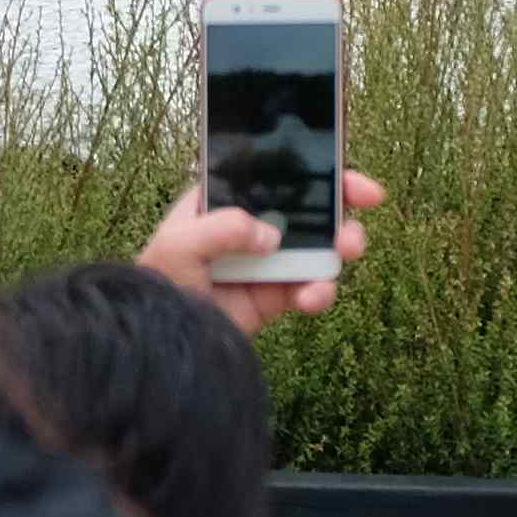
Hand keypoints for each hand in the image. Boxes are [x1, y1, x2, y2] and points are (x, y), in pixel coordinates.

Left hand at [138, 169, 385, 328]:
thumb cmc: (155, 287)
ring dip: (339, 249)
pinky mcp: (274, 298)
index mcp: (224, 201)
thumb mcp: (178, 244)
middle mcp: (250, 228)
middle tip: (361, 210)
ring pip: (317, 247)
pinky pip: (309, 288)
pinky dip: (320, 291)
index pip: (276, 174)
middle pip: (308, 207)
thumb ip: (225, 228)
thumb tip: (273, 237)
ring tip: (346, 253)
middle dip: (340, 209)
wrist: (155, 347)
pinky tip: (313, 297)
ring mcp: (265, 263)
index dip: (315, 168)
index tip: (348, 177)